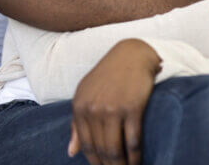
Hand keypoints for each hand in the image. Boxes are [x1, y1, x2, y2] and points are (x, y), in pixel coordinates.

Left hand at [68, 39, 160, 164]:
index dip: (94, 163)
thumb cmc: (108, 76)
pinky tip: (137, 163)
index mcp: (79, 106)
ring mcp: (113, 109)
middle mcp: (93, 109)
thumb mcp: (86, 95)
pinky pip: (133, 141)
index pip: (85, 145)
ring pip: (115, 149)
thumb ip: (77, 124)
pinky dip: (135, 157)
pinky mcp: (132, 108)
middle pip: (101, 150)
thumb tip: (71, 152)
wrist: (131, 55)